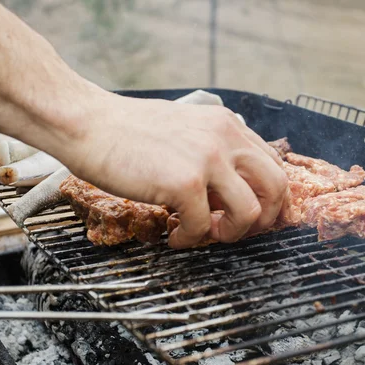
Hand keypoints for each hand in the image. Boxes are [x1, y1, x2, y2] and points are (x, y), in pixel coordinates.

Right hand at [62, 92, 288, 248]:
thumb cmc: (128, 131)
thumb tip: (228, 193)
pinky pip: (203, 227)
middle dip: (264, 220)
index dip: (269, 198)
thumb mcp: (185, 130)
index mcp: (227, 125)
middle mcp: (225, 138)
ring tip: (204, 234)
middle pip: (277, 188)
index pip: (273, 165)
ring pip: (251, 213)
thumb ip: (214, 153)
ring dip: (231, 234)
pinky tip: (173, 235)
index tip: (253, 215)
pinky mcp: (184, 182)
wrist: (87, 124)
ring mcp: (207, 159)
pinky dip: (190, 240)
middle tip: (237, 230)